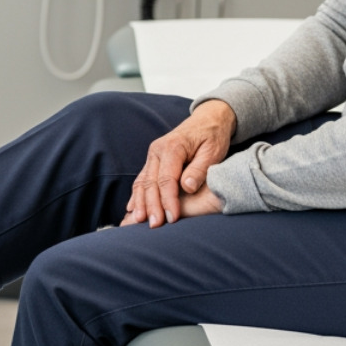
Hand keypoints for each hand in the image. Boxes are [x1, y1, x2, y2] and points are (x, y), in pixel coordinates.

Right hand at [123, 99, 235, 226]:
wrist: (208, 120)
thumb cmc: (212, 136)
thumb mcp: (213, 151)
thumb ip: (199, 169)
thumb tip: (187, 187)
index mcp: (172, 147)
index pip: (166, 179)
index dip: (168, 200)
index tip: (173, 218)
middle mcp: (157, 151)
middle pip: (150, 183)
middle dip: (151, 206)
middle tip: (155, 225)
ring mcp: (152, 156)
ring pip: (141, 182)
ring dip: (140, 203)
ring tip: (138, 221)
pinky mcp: (152, 161)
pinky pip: (141, 179)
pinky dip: (136, 195)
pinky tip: (132, 209)